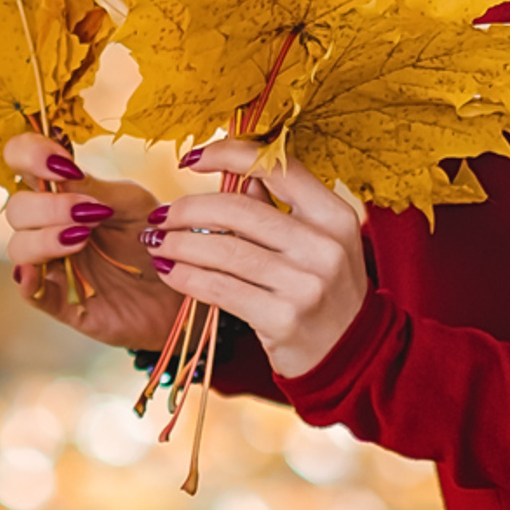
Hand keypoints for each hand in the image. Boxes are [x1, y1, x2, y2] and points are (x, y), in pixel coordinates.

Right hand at [0, 131, 184, 352]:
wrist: (179, 283)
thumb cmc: (154, 237)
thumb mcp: (133, 204)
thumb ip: (96, 189)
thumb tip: (60, 173)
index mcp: (64, 192)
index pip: (23, 160)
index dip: (30, 154)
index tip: (62, 166)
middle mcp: (50, 225)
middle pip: (17, 208)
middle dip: (47, 206)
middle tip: (90, 213)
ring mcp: (52, 263)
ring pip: (18, 247)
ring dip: (45, 239)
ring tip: (83, 238)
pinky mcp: (59, 300)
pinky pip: (29, 292)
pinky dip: (27, 281)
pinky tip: (36, 273)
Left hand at [142, 138, 368, 378]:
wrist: (352, 355)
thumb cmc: (327, 290)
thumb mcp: (318, 242)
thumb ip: (280, 206)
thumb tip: (237, 174)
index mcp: (335, 215)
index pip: (278, 167)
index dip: (229, 154)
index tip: (191, 159)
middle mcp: (324, 246)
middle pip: (238, 209)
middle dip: (188, 208)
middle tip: (161, 214)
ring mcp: (305, 284)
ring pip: (223, 249)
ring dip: (178, 243)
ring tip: (157, 242)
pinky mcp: (282, 318)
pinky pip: (219, 288)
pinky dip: (186, 276)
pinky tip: (170, 271)